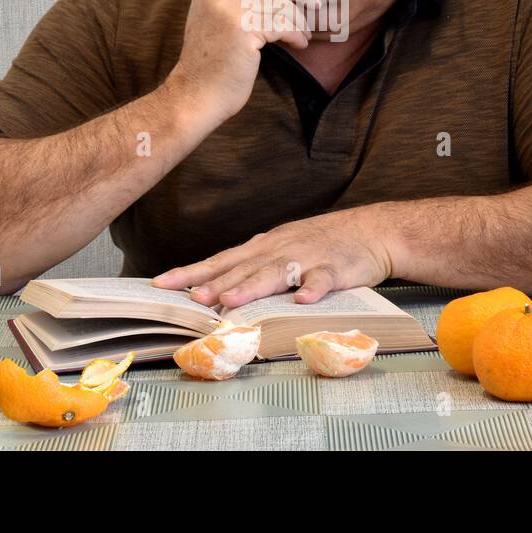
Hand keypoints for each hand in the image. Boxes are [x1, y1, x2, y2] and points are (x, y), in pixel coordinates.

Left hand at [149, 207, 396, 306]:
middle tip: (190, 299)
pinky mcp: (336, 268)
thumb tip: (211, 288)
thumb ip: (250, 267)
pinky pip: (323, 279)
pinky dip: (312, 288)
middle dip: (214, 283)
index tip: (161, 284)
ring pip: (275, 273)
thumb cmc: (320, 244)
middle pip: (242, 268)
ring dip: (251, 287)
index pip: (220, 260)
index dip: (190, 273)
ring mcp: (307, 257)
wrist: (370, 231)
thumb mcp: (280, 250)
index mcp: (263, 247)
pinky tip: (302, 298)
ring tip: (230, 301)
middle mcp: (279, 249)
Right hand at [165, 0, 314, 122]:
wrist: (196, 94)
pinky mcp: (243, 28)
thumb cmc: (213, 60)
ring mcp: (228, 7)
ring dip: (299, 19)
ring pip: (281, 3)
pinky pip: (283, 24)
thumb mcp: (216, 16)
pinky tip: (299, 44)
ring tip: (304, 33)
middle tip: (314, 3)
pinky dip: (297, 35)